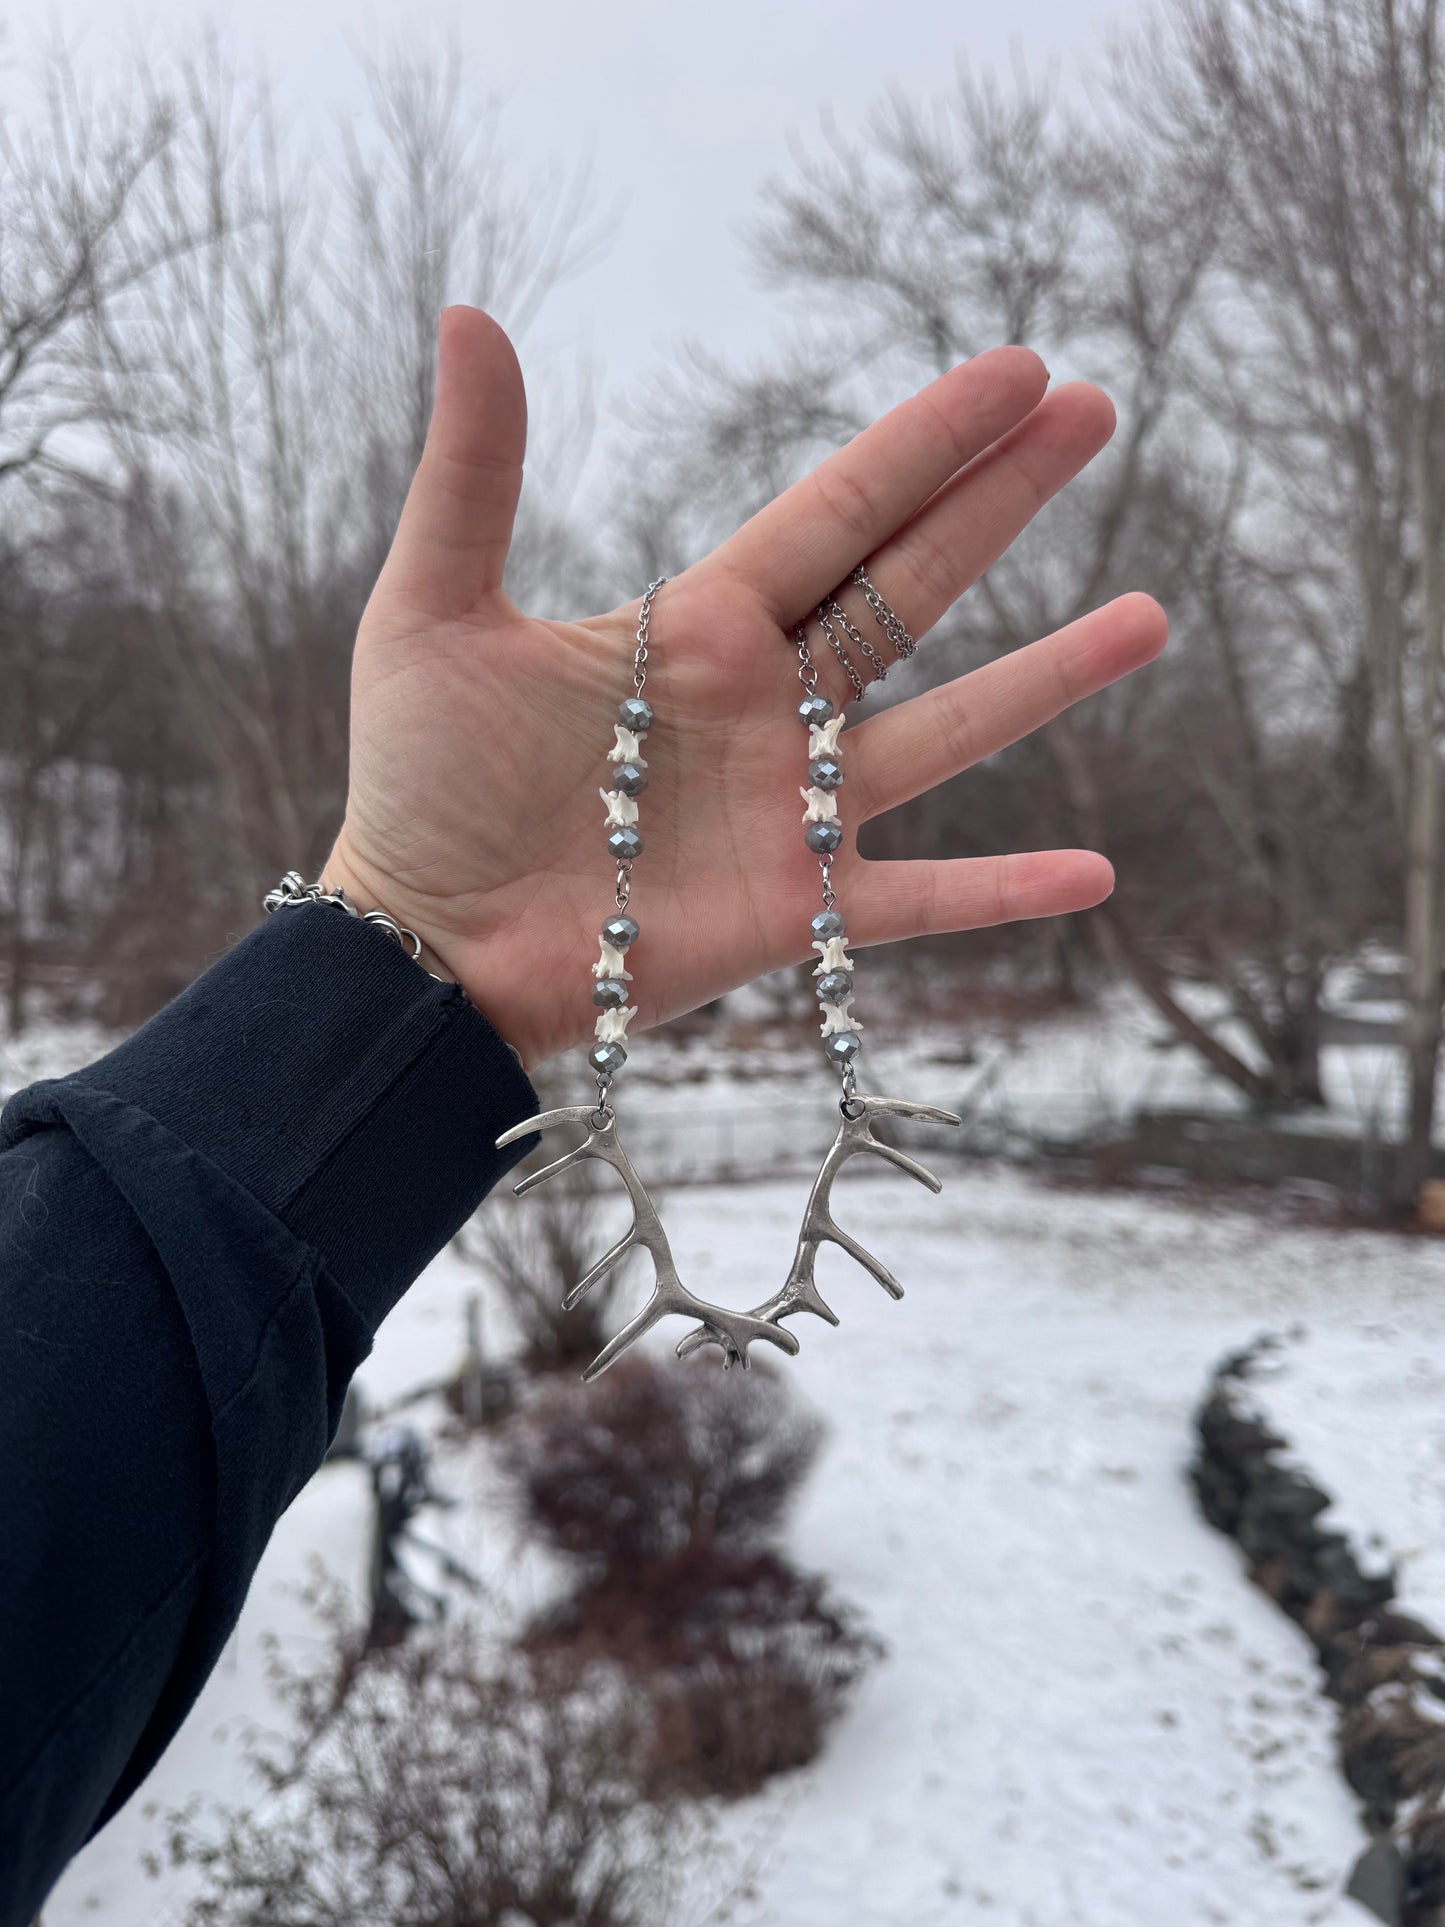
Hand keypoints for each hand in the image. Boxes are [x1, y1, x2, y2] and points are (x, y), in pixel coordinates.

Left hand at [326, 307, 1165, 1068]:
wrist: (421, 947)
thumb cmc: (418, 784)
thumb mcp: (433, 611)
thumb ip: (472, 474)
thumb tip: (469, 314)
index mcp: (699, 625)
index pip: (837, 512)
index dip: (926, 441)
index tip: (1017, 369)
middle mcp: (768, 706)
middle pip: (911, 586)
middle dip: (1001, 500)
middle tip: (1097, 411)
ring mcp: (794, 810)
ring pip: (946, 731)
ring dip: (1047, 680)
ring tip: (1149, 616)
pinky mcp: (797, 910)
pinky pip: (919, 900)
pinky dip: (1002, 892)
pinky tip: (1096, 875)